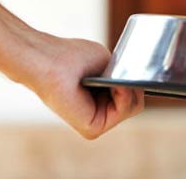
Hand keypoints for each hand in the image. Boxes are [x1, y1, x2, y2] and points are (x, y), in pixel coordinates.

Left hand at [25, 34, 143, 138]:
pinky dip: (123, 95)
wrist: (50, 61)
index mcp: (101, 98)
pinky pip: (123, 112)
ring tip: (112, 78)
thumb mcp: (108, 64)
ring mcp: (96, 121)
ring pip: (133, 107)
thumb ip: (122, 76)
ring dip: (129, 88)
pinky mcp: (92, 128)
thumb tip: (135, 84)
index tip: (130, 68)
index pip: (131, 95)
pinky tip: (112, 85)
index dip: (135, 81)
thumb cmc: (73, 57)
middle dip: (135, 85)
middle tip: (119, 74)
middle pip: (135, 103)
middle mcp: (98, 111)